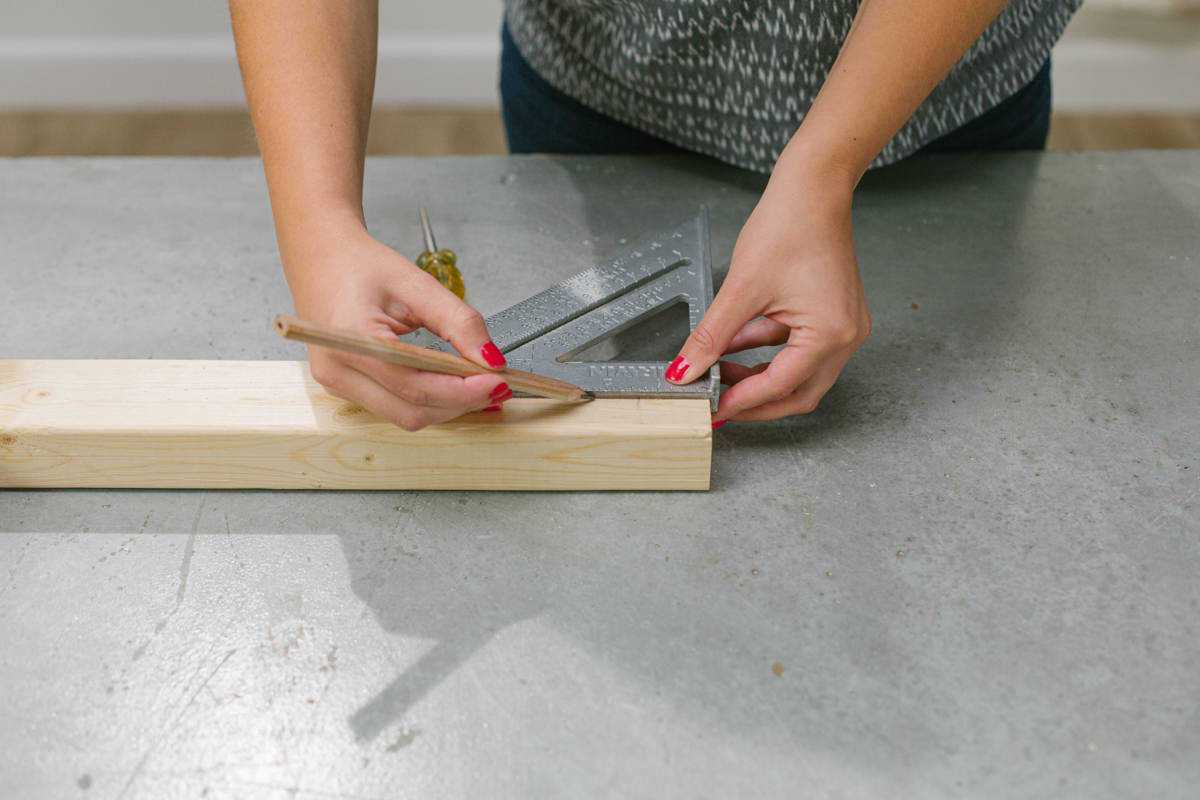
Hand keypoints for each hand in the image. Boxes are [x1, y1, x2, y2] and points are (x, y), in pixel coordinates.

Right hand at [286, 224, 511, 430]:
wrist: (322, 257)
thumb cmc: (360, 265)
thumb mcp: (417, 283)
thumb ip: (459, 321)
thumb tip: (491, 359)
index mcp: (351, 338)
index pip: (415, 385)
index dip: (463, 391)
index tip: (498, 381)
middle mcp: (337, 370)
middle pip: (412, 410)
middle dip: (460, 403)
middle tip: (496, 385)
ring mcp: (336, 384)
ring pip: (405, 416)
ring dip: (447, 406)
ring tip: (478, 384)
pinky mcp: (344, 388)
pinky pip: (394, 408)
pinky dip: (429, 401)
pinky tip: (451, 386)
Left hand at [665, 163, 869, 423]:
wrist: (814, 186)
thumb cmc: (790, 225)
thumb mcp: (740, 290)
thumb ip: (711, 337)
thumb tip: (685, 371)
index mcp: (830, 335)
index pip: (780, 386)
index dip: (741, 402)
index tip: (712, 412)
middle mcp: (846, 337)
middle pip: (798, 392)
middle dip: (755, 401)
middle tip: (718, 406)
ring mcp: (843, 325)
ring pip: (797, 371)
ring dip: (758, 374)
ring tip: (717, 371)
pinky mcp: (832, 313)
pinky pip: (798, 345)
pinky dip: (766, 349)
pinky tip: (733, 345)